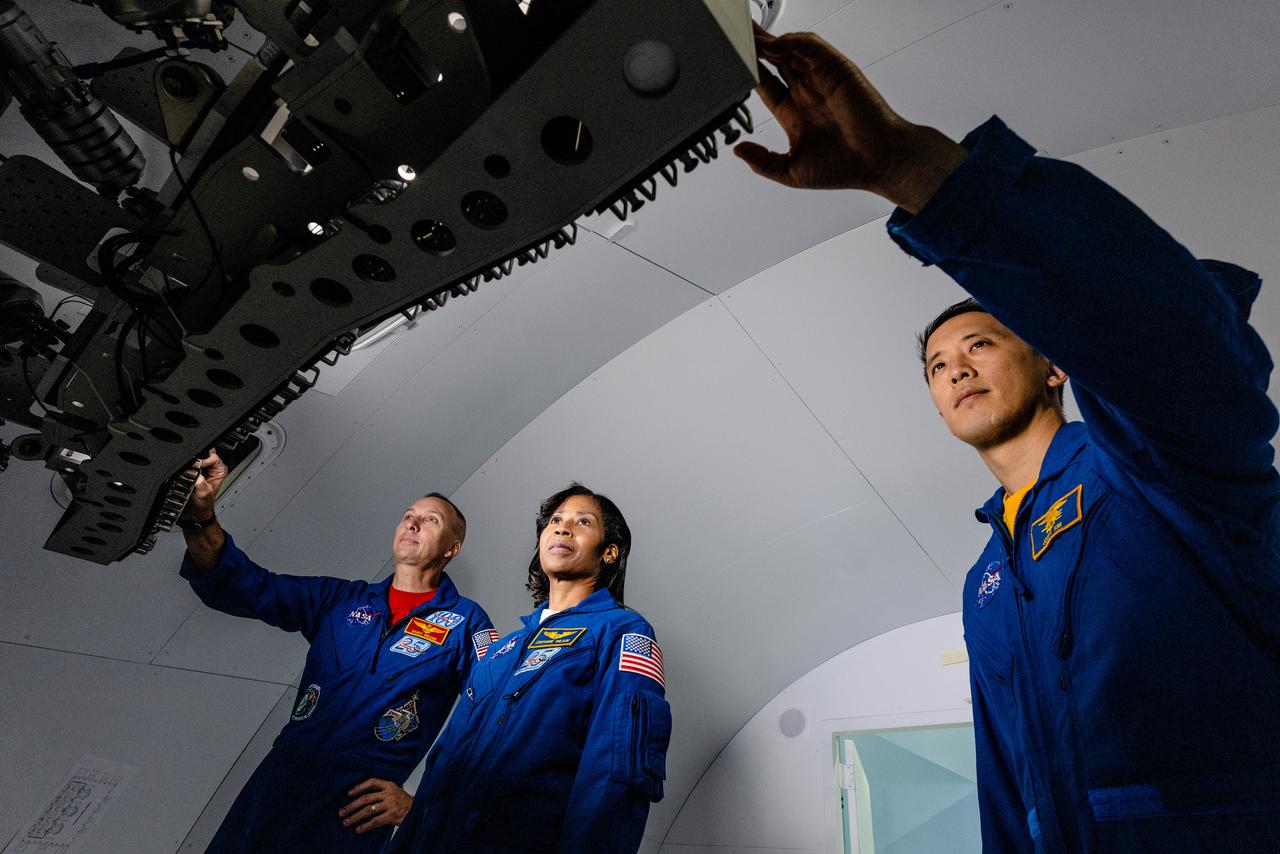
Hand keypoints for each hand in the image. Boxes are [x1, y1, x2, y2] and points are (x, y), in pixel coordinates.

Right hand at [182, 448, 225, 520]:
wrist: (193, 512)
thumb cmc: (202, 504)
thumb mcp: (203, 494)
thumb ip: (200, 482)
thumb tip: (194, 472)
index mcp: (220, 470)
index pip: (212, 456)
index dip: (203, 460)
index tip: (195, 466)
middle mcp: (212, 467)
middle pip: (203, 453)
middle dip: (195, 459)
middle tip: (189, 469)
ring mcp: (201, 467)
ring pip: (194, 456)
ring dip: (189, 463)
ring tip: (186, 473)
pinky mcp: (192, 469)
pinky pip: (187, 462)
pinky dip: (184, 466)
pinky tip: (183, 473)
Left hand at [339, 778, 411, 833]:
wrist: (420, 810)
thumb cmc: (406, 803)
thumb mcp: (396, 792)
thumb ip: (383, 792)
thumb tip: (363, 797)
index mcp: (390, 785)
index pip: (372, 782)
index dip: (359, 787)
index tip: (349, 793)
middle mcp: (389, 793)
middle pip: (366, 798)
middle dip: (352, 806)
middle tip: (341, 812)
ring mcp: (391, 804)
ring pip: (368, 810)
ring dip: (355, 817)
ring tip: (346, 822)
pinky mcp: (392, 815)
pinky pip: (375, 821)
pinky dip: (365, 826)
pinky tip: (359, 829)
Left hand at [733, 24, 965, 212]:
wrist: (880, 162)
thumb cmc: (845, 169)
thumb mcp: (792, 172)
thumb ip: (763, 162)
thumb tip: (737, 149)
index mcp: (793, 113)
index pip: (764, 84)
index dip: (746, 72)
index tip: (727, 63)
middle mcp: (806, 92)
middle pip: (773, 60)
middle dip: (752, 47)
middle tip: (731, 33)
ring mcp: (820, 78)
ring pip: (788, 49)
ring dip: (767, 40)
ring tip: (745, 32)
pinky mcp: (836, 68)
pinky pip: (810, 46)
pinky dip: (791, 41)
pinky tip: (774, 44)